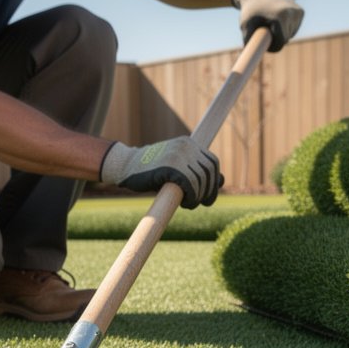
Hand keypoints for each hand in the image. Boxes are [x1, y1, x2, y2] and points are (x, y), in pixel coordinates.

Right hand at [100, 138, 222, 208]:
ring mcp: (178, 155)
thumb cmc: (151, 170)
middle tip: (201, 203)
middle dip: (209, 191)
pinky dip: (192, 197)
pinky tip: (185, 203)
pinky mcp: (170, 167)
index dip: (214, 180)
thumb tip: (222, 180)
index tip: (208, 195)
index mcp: (188, 143)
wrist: (125, 166)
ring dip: (199, 196)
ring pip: (201, 179)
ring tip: (190, 204)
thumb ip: (196, 171)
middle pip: (210, 171)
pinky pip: (190, 184)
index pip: (212, 162)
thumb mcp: (176, 167)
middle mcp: (186, 146)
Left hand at [233, 0, 304, 52]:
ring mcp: (298, 12)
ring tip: (271, 21)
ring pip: (290, 35)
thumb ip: (249, 43)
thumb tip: (251, 60)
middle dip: (274, 39)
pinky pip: (293, 29)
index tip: (263, 43)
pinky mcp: (301, 12)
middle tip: (264, 28)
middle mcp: (292, 13)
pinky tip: (279, 18)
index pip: (279, 44)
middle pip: (285, 40)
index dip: (270, 47)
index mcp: (280, 17)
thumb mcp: (245, 27)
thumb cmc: (250, 12)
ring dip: (280, 33)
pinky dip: (285, 28)